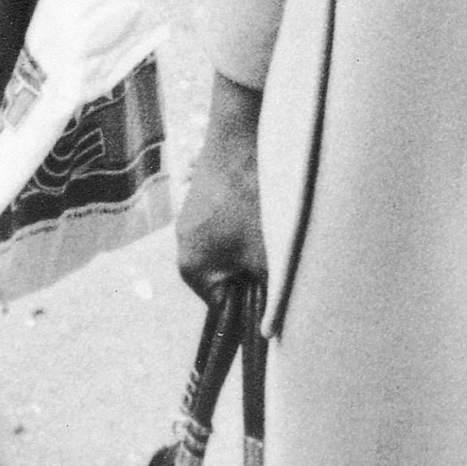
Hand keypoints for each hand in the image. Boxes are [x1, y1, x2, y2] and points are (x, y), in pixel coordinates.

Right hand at [177, 74, 265, 302]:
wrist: (240, 136)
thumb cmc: (252, 201)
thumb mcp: (267, 256)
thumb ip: (270, 296)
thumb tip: (274, 330)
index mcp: (192, 269)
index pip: (225, 309)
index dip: (253, 309)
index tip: (277, 302)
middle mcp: (186, 248)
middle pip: (229, 281)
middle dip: (256, 276)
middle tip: (281, 262)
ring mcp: (194, 222)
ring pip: (234, 254)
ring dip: (257, 251)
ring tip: (276, 234)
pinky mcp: (207, 201)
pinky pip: (231, 230)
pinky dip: (252, 229)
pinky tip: (267, 213)